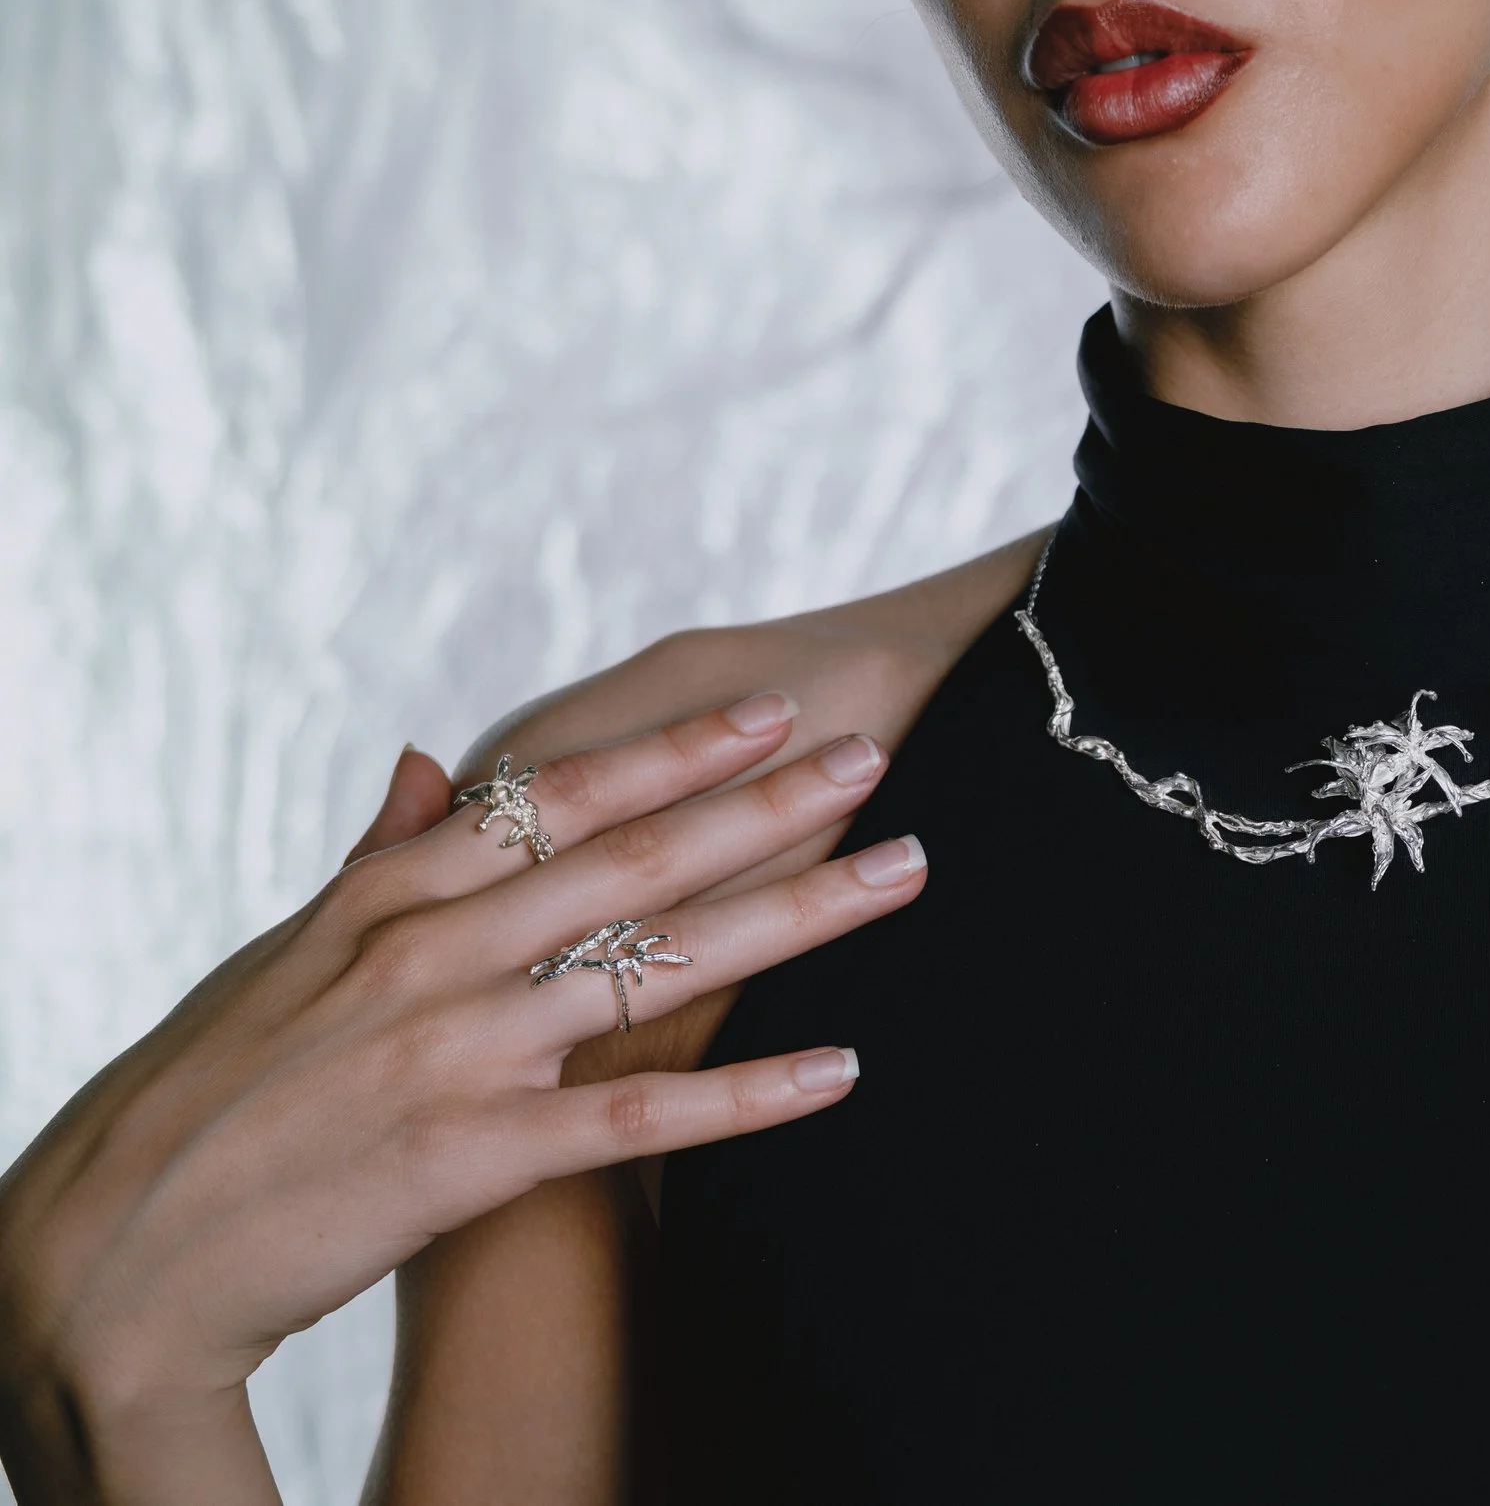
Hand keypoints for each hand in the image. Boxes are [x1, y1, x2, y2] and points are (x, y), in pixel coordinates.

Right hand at [0, 696, 924, 1502]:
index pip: (552, 798)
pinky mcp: (469, 1155)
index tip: (766, 709)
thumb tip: (430, 760)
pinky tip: (839, 1069)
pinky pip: (637, 1118)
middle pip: (632, 858)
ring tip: (905, 873)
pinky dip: (745, 1094)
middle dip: (766, 801)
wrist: (112, 1253)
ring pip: (659, 960)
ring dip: (799, 913)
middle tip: (875, 753)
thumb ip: (378, 854)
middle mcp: (430, 952)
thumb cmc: (205, 1095)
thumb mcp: (288, 954)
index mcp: (386, 896)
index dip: (669, 749)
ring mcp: (455, 1050)